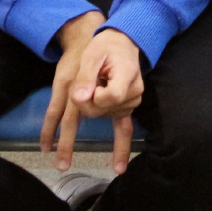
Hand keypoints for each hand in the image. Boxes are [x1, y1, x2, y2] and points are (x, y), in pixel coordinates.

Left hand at [40, 13, 145, 173]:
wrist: (123, 43)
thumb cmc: (105, 46)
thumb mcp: (93, 54)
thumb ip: (85, 76)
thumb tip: (79, 98)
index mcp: (126, 77)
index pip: (106, 98)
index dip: (93, 94)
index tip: (89, 82)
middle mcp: (132, 93)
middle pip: (100, 110)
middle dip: (86, 101)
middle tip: (88, 80)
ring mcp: (131, 103)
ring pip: (102, 116)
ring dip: (92, 105)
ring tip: (97, 83)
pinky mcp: (126, 109)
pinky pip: (125, 131)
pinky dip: (120, 150)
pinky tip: (118, 167)